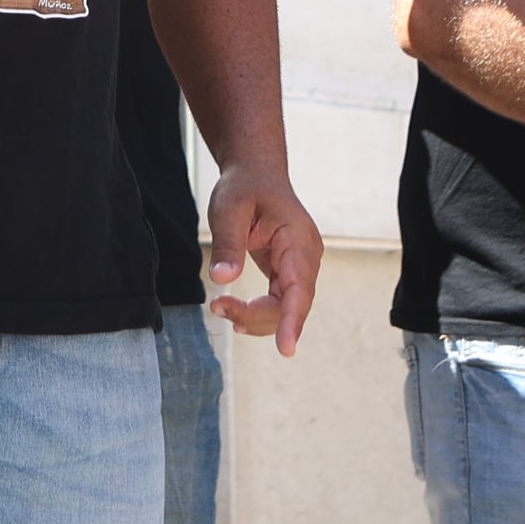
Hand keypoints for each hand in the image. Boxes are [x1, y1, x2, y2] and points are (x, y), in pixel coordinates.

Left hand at [203, 164, 323, 355]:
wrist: (256, 174)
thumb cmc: (245, 187)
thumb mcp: (229, 210)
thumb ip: (228, 244)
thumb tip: (222, 279)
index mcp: (299, 241)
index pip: (300, 289)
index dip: (293, 321)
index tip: (286, 349)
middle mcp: (306, 258)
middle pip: (291, 304)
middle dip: (256, 316)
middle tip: (217, 307)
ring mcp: (300, 267)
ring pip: (285, 308)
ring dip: (255, 316)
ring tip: (221, 308)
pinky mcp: (289, 272)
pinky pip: (279, 301)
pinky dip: (258, 311)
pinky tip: (237, 315)